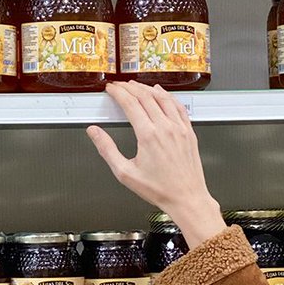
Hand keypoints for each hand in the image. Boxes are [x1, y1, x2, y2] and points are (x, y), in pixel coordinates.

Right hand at [86, 82, 227, 249]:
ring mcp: (179, 128)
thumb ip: (107, 150)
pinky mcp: (189, 132)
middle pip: (145, 97)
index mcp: (148, 135)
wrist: (187, 198)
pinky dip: (168, 96)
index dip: (118, 92)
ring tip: (137, 86)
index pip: (130, 103)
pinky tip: (162, 94)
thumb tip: (94, 132)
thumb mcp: (125, 173)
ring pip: (162, 98)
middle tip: (120, 86)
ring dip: (147, 89)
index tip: (111, 89)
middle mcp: (165, 128)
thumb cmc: (159, 190)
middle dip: (130, 88)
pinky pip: (178, 106)